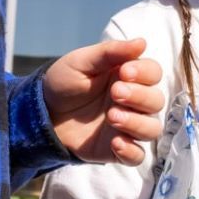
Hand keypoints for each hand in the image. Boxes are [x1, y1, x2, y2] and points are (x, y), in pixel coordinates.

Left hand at [43, 39, 165, 164]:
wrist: (42, 113)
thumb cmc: (64, 82)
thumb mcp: (82, 62)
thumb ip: (110, 52)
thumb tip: (142, 42)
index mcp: (129, 77)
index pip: (154, 73)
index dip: (145, 73)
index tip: (124, 72)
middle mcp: (134, 102)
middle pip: (156, 101)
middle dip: (139, 96)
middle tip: (114, 93)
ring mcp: (128, 127)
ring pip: (152, 128)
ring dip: (137, 123)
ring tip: (112, 117)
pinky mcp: (117, 149)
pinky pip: (138, 156)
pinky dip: (131, 151)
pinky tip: (115, 142)